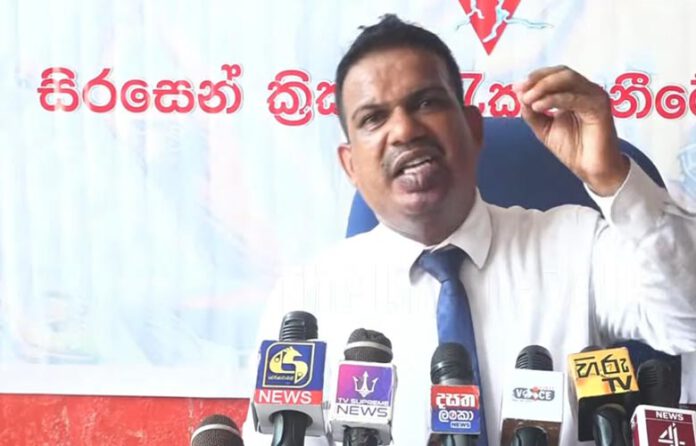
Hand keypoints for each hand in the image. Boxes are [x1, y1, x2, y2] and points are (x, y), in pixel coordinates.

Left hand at [514, 66, 629, 195]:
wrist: (590, 169)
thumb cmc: (572, 148)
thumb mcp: (544, 128)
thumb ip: (532, 112)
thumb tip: (519, 95)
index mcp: (575, 92)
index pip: (555, 74)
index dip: (535, 77)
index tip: (516, 87)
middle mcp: (587, 91)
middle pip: (562, 72)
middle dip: (538, 79)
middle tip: (520, 90)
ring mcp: (595, 96)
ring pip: (568, 79)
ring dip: (543, 87)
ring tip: (527, 99)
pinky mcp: (600, 107)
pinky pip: (574, 98)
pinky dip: (553, 99)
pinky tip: (538, 106)